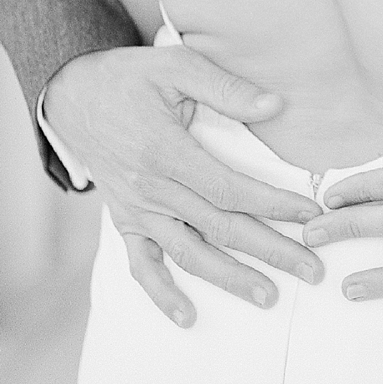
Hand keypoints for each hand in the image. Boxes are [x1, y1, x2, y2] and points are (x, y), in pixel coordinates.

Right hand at [43, 47, 323, 326]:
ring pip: (189, 253)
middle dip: (271, 251)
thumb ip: (226, 88)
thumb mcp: (175, 66)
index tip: (312, 217)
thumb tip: (275, 105)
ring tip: (269, 297)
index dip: (274, 206)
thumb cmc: (129, 78)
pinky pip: (142, 265)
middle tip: (312, 270)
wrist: (70, 95)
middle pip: (221, 228)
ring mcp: (137, 211)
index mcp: (166, 154)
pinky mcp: (126, 221)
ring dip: (230, 279)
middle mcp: (151, 190)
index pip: (232, 190)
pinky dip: (162, 294)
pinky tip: (187, 317)